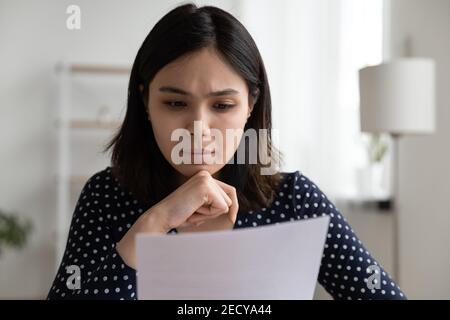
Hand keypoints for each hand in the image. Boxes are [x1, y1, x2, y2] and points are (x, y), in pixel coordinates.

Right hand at [116, 170, 238, 268]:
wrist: (162, 217)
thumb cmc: (179, 215)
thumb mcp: (200, 206)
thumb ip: (213, 203)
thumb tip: (232, 206)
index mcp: (204, 177)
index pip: (229, 191)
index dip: (232, 206)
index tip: (232, 219)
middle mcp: (206, 175)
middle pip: (230, 198)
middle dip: (215, 212)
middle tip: (193, 211)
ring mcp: (206, 179)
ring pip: (226, 204)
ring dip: (211, 214)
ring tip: (193, 211)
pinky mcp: (206, 188)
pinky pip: (222, 207)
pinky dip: (209, 214)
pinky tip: (193, 211)